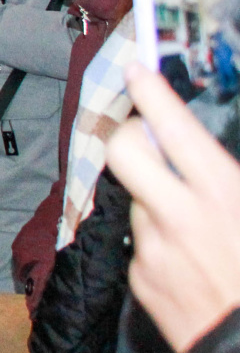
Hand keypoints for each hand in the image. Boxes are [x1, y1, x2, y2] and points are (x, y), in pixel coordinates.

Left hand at [106, 63, 239, 352]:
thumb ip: (231, 179)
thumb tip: (209, 158)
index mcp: (223, 195)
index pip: (174, 129)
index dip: (153, 93)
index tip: (140, 71)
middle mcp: (179, 217)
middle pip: (123, 153)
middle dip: (130, 135)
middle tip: (145, 134)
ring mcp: (153, 250)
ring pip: (136, 203)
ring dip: (154, 200)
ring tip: (194, 223)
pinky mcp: (139, 281)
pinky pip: (140, 246)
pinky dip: (158, 244)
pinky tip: (191, 262)